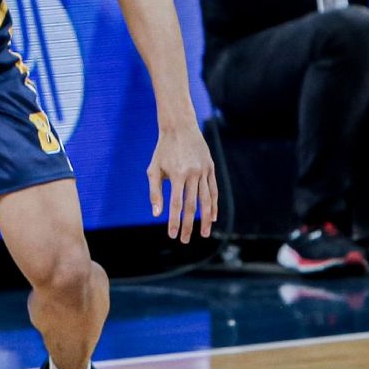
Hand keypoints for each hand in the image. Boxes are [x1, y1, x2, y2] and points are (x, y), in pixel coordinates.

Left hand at [146, 118, 217, 242]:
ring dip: (205, 219)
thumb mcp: (154, 169)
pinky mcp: (211, 168)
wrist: (180, 128)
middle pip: (192, 206)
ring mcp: (204, 171)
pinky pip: (213, 190)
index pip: (176, 205)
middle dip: (189, 225)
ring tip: (204, 234)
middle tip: (186, 240)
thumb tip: (157, 215)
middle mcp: (192, 174)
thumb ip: (155, 192)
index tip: (172, 235)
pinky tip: (212, 217)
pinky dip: (213, 205)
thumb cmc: (163, 151)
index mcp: (177, 174)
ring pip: (206, 200)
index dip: (175, 221)